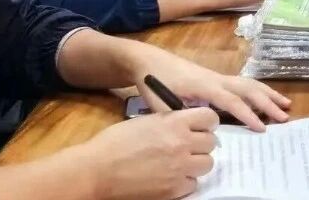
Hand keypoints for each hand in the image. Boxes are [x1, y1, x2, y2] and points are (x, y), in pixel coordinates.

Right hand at [82, 106, 217, 199]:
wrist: (97, 170)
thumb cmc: (115, 142)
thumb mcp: (146, 121)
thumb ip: (170, 122)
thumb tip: (185, 125)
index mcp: (174, 122)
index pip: (210, 118)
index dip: (207, 122)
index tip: (202, 127)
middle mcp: (182, 143)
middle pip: (211, 143)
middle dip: (202, 144)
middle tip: (189, 147)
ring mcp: (180, 168)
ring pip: (207, 164)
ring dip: (196, 163)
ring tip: (181, 164)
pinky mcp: (174, 190)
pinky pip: (192, 184)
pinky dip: (184, 182)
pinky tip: (171, 178)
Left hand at [133, 48, 290, 131]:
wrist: (148, 60)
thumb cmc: (153, 81)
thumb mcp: (159, 104)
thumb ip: (179, 118)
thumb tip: (199, 133)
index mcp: (203, 85)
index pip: (230, 100)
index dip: (246, 114)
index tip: (261, 128)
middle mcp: (215, 78)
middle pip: (247, 88)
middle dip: (267, 103)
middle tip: (284, 117)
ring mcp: (217, 77)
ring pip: (248, 83)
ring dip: (268, 94)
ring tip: (285, 105)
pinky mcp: (216, 79)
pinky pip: (242, 84)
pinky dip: (258, 90)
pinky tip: (266, 98)